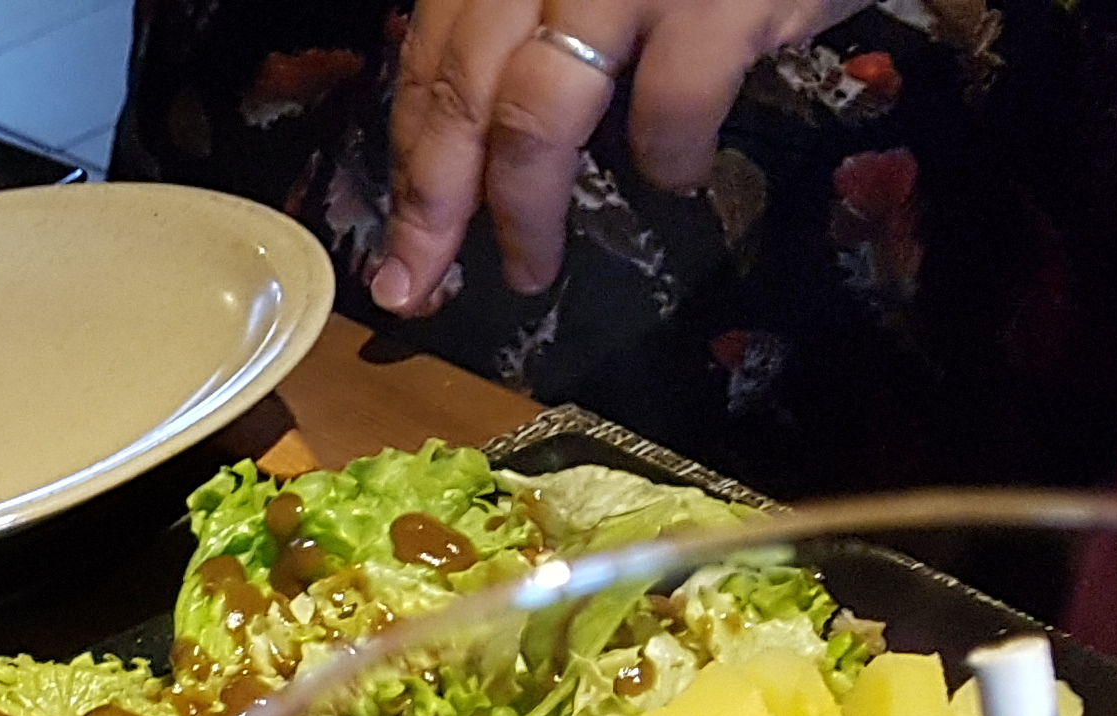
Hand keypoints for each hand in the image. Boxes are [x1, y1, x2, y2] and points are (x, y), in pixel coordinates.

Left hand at [374, 0, 846, 312]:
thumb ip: (528, 16)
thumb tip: (474, 133)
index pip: (430, 59)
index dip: (409, 155)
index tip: (398, 236)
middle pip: (460, 96)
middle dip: (431, 206)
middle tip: (416, 287)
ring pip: (535, 116)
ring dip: (523, 210)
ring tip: (527, 270)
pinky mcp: (718, 2)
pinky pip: (668, 104)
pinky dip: (664, 157)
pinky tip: (671, 181)